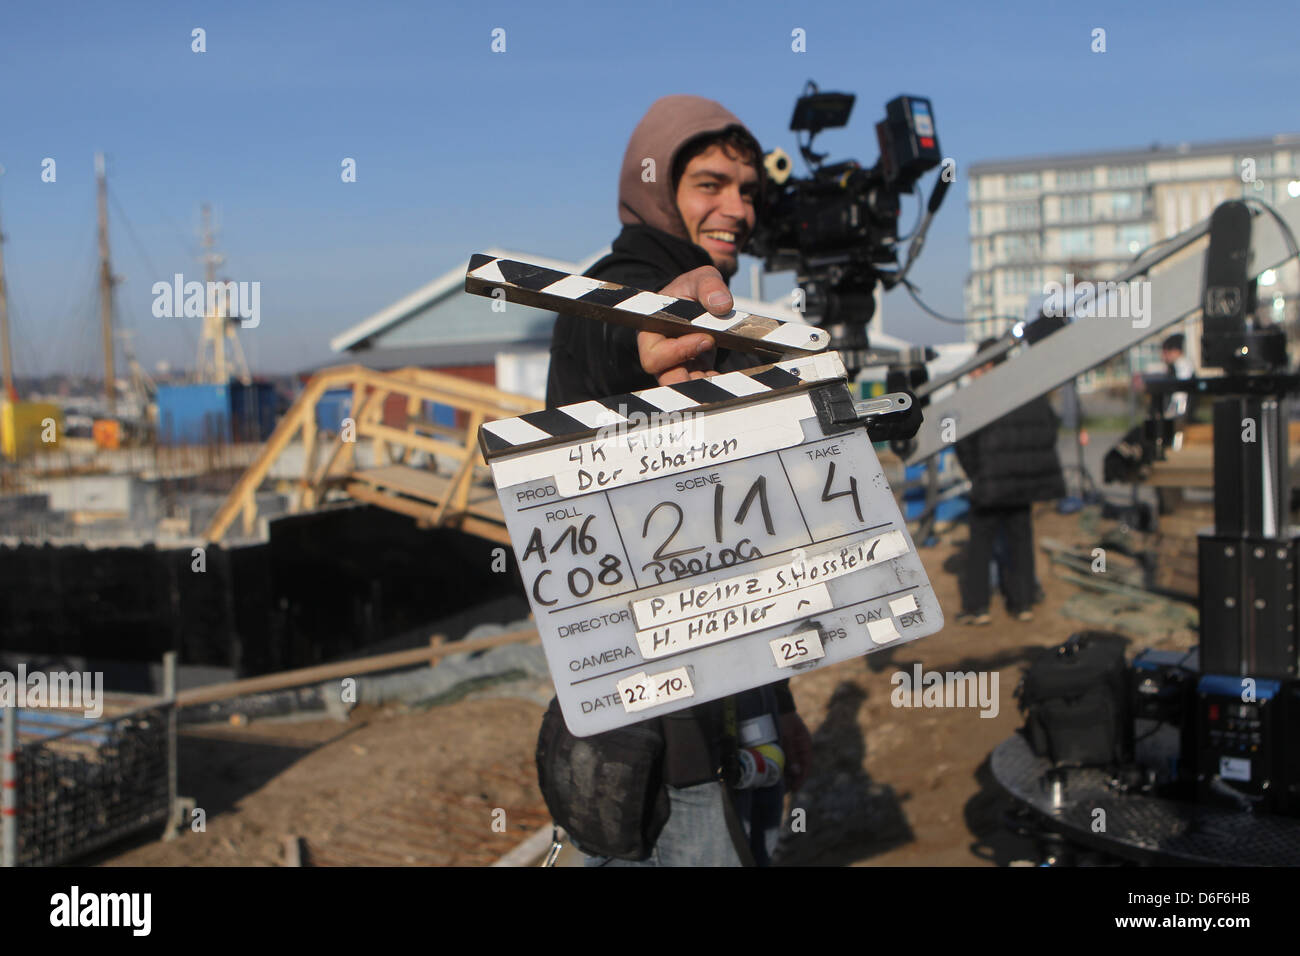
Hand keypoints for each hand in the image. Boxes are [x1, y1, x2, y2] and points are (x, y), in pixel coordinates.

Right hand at [637, 265, 732, 385]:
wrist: (695, 301)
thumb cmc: (688, 290)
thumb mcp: (698, 279)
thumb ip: (708, 285)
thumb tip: (722, 304)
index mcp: (652, 334)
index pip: (655, 357)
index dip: (677, 353)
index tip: (707, 338)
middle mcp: (662, 357)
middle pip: (668, 381)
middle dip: (693, 381)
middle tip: (721, 369)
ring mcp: (680, 368)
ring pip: (689, 390)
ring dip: (710, 387)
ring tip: (735, 378)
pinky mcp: (697, 373)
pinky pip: (706, 387)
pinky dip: (722, 386)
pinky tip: (740, 379)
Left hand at [778, 711, 812, 791]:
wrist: (775, 704)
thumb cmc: (783, 718)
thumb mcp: (787, 735)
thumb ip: (791, 753)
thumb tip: (796, 772)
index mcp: (805, 745)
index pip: (806, 766)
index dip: (801, 779)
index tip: (794, 789)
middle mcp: (799, 748)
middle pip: (797, 768)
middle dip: (791, 779)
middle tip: (783, 791)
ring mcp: (790, 747)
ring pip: (789, 765)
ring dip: (784, 774)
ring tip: (777, 785)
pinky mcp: (780, 746)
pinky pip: (781, 759)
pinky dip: (779, 766)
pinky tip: (772, 773)